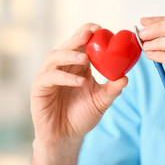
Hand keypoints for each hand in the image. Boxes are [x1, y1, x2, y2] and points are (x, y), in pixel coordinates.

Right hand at [31, 23, 127, 144]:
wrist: (67, 136)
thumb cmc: (83, 115)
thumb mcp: (101, 101)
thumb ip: (112, 90)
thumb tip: (125, 78)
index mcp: (78, 66)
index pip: (80, 44)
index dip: (87, 33)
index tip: (100, 28)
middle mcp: (63, 67)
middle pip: (67, 45)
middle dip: (78, 37)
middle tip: (91, 32)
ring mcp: (49, 76)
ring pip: (55, 56)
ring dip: (70, 54)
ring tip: (85, 58)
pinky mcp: (39, 88)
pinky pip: (50, 77)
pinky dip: (65, 77)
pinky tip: (80, 81)